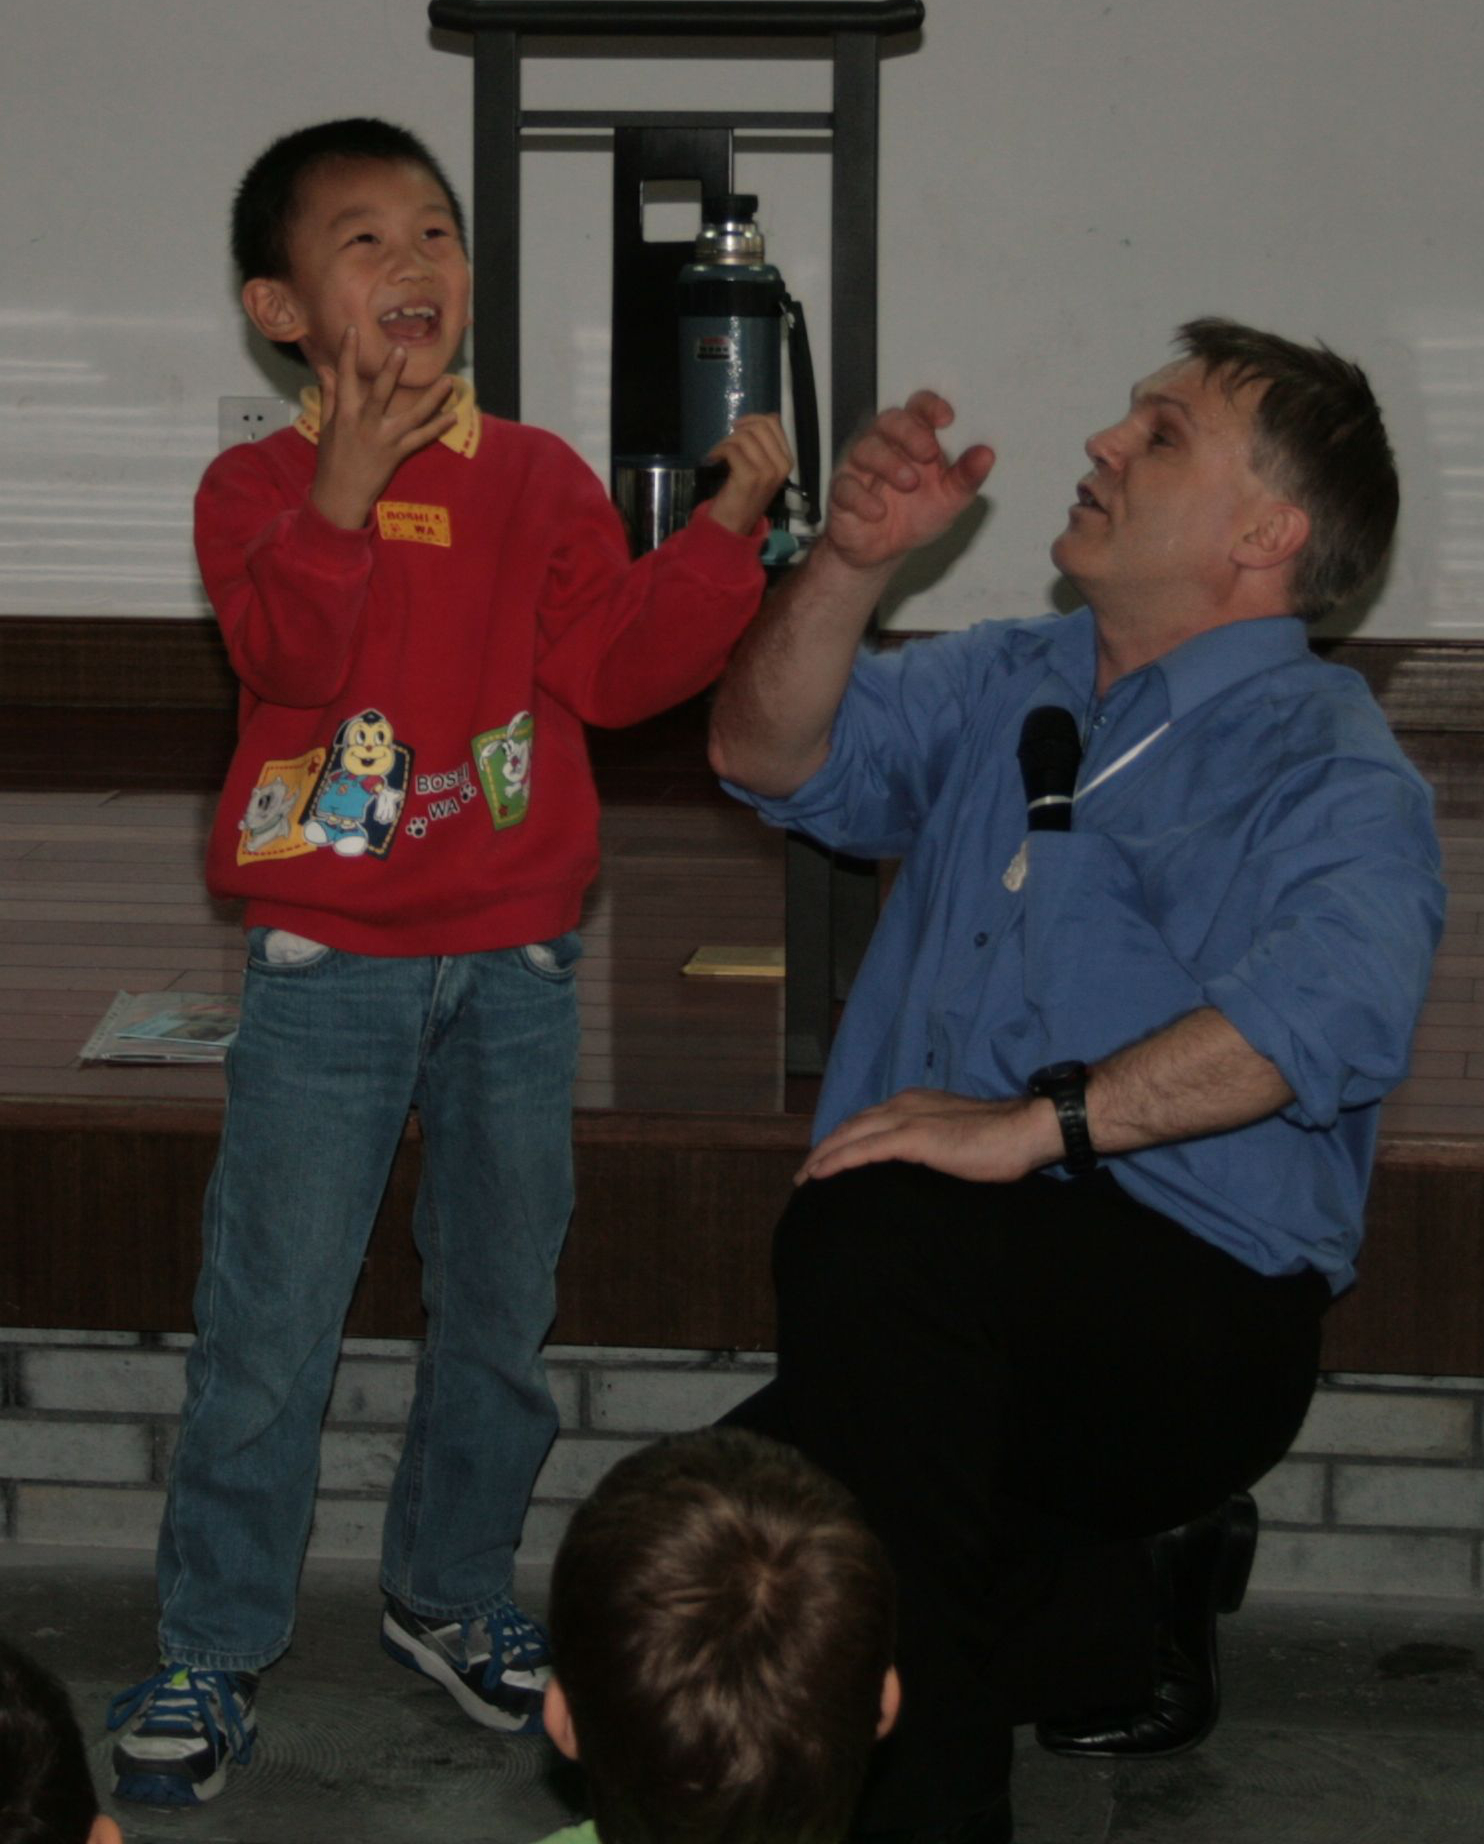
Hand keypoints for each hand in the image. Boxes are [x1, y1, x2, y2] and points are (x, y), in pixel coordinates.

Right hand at [309, 326, 459, 529]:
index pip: (345, 378)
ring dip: (431, 399)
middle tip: (401, 350)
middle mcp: (365, 424)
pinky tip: (453, 416)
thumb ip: (330, 395)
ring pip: (411, 416)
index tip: (352, 330)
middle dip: (390, 373)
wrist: (340, 495)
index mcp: (346, 414)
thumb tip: (325, 369)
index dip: (348, 354)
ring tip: (448, 381)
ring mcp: (384, 440)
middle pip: (379, 394)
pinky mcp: (397, 454)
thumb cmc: (332, 459)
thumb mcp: (328, 425)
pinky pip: (421, 439)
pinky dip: (437, 428)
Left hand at [705, 413, 794, 535]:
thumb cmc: (745, 495)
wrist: (734, 525)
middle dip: (738, 429)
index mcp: (787, 461)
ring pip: (745, 437)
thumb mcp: (763, 468)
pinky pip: (732, 450)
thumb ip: (767, 445)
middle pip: (760, 426)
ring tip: (718, 454)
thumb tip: (770, 416)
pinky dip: (718, 451)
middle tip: (726, 443)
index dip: (752, 419)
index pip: (774, 423)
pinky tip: (713, 459)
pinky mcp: (749, 477)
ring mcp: (767, 472)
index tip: (737, 429)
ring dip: (725, 442)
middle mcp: (781, 466)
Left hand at [795, 1087, 1061, 1185]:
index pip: (867, 1120)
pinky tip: (820, 1176)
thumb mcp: (956, 1138)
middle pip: (850, 1125)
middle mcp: (903, 1105)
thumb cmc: (1000, 1141)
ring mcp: (907, 1119)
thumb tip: (923, 1167)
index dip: (843, 1138)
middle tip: (805, 1173)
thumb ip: (933, 1145)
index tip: (827, 1159)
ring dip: (822, 1156)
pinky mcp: (913, 1137)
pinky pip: (864, 1150)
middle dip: (824, 1148)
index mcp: (914, 1103)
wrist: (1024, 1130)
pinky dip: (838, 1161)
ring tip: (805, 1179)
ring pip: (850, 1135)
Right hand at [822, 391, 993, 573]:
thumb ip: (966, 477)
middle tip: (928, 453)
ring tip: (909, 483)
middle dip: (909, 432)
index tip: (946, 419)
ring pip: (865, 448)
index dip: (930, 407)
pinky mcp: (842, 492)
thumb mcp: (949, 499)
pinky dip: (862, 498)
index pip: (918, 408)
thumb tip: (986, 455)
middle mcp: (885, 446)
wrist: (884, 552)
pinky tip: (879, 512)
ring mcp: (860, 468)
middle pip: (889, 420)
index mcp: (913, 440)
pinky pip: (845, 486)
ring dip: (889, 463)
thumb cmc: (914, 516)